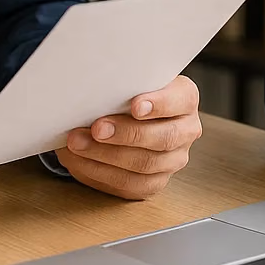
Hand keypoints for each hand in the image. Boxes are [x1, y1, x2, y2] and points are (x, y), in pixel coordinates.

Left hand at [54, 75, 201, 199]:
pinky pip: (130, 185)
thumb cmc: (128, 91)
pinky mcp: (155, 181)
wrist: (127, 113)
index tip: (136, 106)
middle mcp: (186, 131)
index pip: (180, 101)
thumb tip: (93, 86)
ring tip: (78, 144)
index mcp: (185, 99)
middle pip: (163, 138)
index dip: (159, 104)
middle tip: (97, 128)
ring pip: (144, 165)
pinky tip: (80, 160)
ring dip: (106, 155)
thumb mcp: (132, 78)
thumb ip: (124, 81)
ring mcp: (173, 160)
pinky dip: (100, 172)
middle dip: (126, 134)